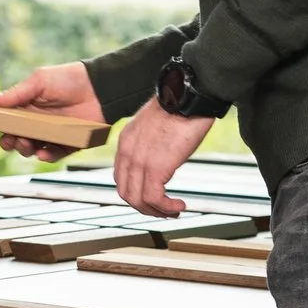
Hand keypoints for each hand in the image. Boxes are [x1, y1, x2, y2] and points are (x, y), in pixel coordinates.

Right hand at [0, 62, 106, 160]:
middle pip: (15, 138)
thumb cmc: (69, 79)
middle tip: (10, 140)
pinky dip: (46, 156)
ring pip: (31, 149)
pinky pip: (54, 154)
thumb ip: (16, 93)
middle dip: (8, 141)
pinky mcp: (68, 143)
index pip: (4, 120)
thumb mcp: (39, 81)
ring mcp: (51, 134)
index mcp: (25, 106)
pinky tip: (42, 152)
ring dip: (24, 149)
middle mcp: (36, 122)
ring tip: (25, 143)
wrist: (101, 88)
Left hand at [110, 101, 213, 216]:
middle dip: (145, 207)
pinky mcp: (155, 167)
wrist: (187, 96)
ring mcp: (139, 161)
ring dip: (157, 211)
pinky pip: (154, 198)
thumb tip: (164, 156)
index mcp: (126, 142)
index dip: (136, 193)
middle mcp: (127, 153)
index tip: (154, 199)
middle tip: (165, 210)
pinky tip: (180, 205)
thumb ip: (152, 143)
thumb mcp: (156, 127)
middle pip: (125, 192)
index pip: (121, 178)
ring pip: (137, 200)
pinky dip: (166, 207)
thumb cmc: (179, 106)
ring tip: (174, 210)